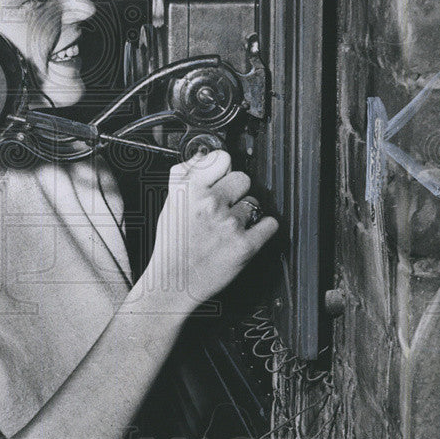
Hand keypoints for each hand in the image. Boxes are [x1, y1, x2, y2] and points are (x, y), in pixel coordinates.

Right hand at [145, 150, 278, 311]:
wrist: (173, 283)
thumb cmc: (172, 245)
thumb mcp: (170, 204)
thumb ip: (185, 175)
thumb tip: (203, 156)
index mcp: (189, 190)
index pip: (222, 158)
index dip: (223, 168)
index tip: (221, 176)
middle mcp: (210, 203)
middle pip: (243, 178)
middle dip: (236, 191)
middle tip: (224, 208)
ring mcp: (229, 224)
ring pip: (254, 203)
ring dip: (245, 213)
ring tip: (228, 228)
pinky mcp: (246, 245)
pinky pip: (269, 224)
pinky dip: (262, 229)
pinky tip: (247, 235)